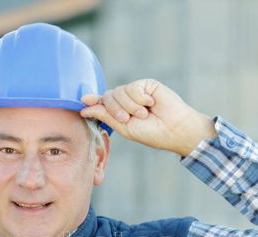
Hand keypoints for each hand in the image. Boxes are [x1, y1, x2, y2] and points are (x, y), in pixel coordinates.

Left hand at [80, 78, 216, 156]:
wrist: (174, 129)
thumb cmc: (151, 132)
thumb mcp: (124, 127)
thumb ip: (105, 115)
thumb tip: (84, 107)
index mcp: (119, 112)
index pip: (101, 103)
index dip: (92, 101)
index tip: (83, 100)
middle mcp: (125, 100)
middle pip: (107, 97)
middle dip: (115, 109)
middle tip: (127, 118)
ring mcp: (135, 91)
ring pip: (119, 91)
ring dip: (130, 106)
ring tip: (144, 114)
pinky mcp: (146, 84)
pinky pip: (132, 87)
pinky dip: (139, 98)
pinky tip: (150, 103)